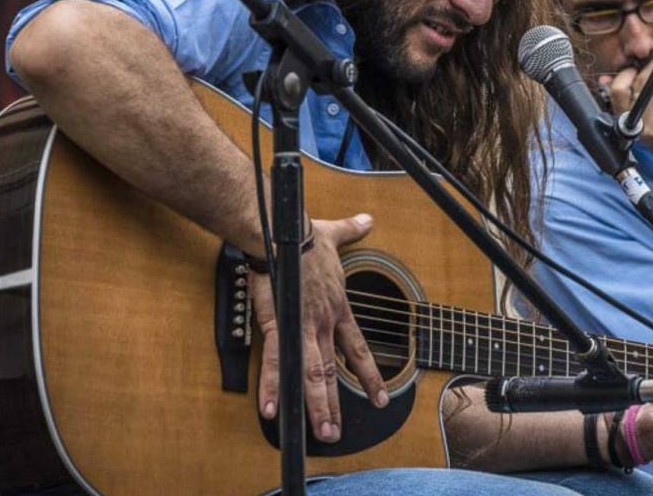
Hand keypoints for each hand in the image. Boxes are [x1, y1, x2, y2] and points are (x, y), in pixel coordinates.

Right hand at [251, 213, 387, 442]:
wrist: (283, 233)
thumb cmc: (305, 235)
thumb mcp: (335, 234)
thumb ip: (352, 230)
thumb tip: (367, 219)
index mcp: (337, 308)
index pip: (358, 349)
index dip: (369, 375)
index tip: (380, 397)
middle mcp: (324, 323)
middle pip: (333, 371)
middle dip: (336, 404)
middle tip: (337, 433)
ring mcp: (303, 326)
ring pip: (312, 374)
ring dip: (315, 405)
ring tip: (319, 432)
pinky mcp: (279, 324)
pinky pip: (277, 362)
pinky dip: (274, 386)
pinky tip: (272, 409)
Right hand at [600, 49, 652, 178]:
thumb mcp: (648, 119)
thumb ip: (634, 102)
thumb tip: (611, 79)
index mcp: (626, 123)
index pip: (615, 91)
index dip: (624, 75)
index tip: (636, 68)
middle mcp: (634, 126)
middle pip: (631, 86)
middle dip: (645, 68)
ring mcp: (649, 128)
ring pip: (646, 88)